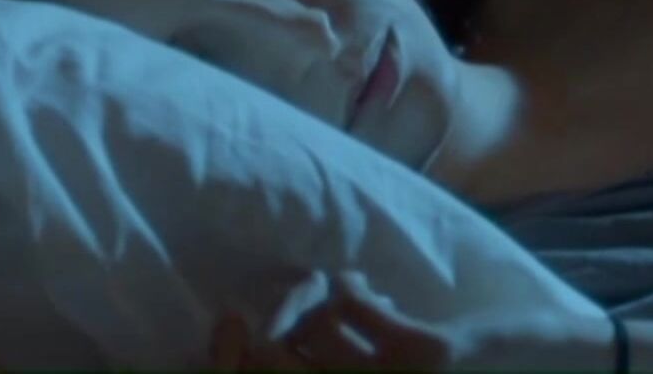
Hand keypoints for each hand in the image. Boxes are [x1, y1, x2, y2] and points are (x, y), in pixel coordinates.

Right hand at [211, 271, 612, 371]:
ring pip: (312, 338)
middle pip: (280, 368)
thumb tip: (287, 340)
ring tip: (350, 301)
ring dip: (320, 307)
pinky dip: (350, 288)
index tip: (228, 329)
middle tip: (282, 307)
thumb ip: (352, 362)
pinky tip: (365, 287)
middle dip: (267, 334)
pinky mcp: (424, 358)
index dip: (237, 362)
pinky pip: (352, 309)